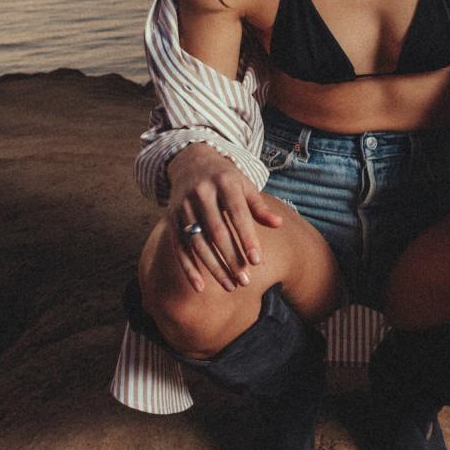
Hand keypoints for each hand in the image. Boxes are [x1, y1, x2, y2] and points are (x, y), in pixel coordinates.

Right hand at [166, 144, 282, 293]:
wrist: (191, 162)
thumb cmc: (225, 179)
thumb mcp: (244, 185)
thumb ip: (259, 207)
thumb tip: (278, 224)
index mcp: (224, 182)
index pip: (238, 213)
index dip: (247, 238)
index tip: (257, 262)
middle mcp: (201, 193)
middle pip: (217, 231)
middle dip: (231, 258)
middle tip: (245, 281)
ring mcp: (183, 205)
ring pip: (198, 243)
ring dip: (214, 268)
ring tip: (231, 286)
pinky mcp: (171, 218)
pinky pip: (179, 248)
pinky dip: (188, 269)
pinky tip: (200, 288)